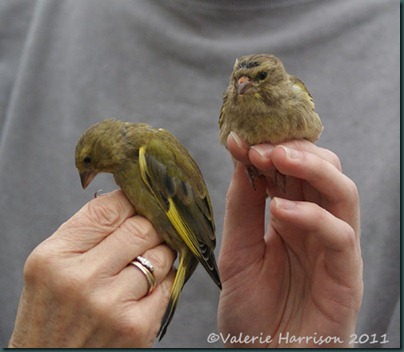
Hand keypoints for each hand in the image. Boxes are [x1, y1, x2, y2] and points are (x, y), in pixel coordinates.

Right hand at [9, 190, 174, 347]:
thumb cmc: (53, 311)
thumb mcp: (50, 266)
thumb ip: (86, 233)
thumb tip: (130, 201)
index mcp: (55, 256)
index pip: (108, 209)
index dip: (131, 200)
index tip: (139, 201)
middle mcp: (82, 278)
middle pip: (141, 227)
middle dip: (152, 225)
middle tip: (150, 230)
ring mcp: (111, 303)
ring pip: (161, 254)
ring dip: (160, 253)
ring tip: (144, 261)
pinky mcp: (137, 325)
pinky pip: (169, 284)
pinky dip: (164, 280)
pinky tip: (147, 287)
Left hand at [217, 133, 362, 346]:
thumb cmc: (250, 307)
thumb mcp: (236, 249)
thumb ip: (242, 204)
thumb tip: (241, 153)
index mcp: (290, 215)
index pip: (292, 168)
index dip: (270, 148)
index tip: (241, 139)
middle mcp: (315, 224)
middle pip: (323, 169)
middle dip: (293, 150)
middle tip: (261, 146)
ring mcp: (333, 247)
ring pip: (342, 191)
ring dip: (310, 167)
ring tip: (276, 157)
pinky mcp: (346, 273)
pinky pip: (340, 234)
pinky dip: (312, 215)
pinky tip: (280, 209)